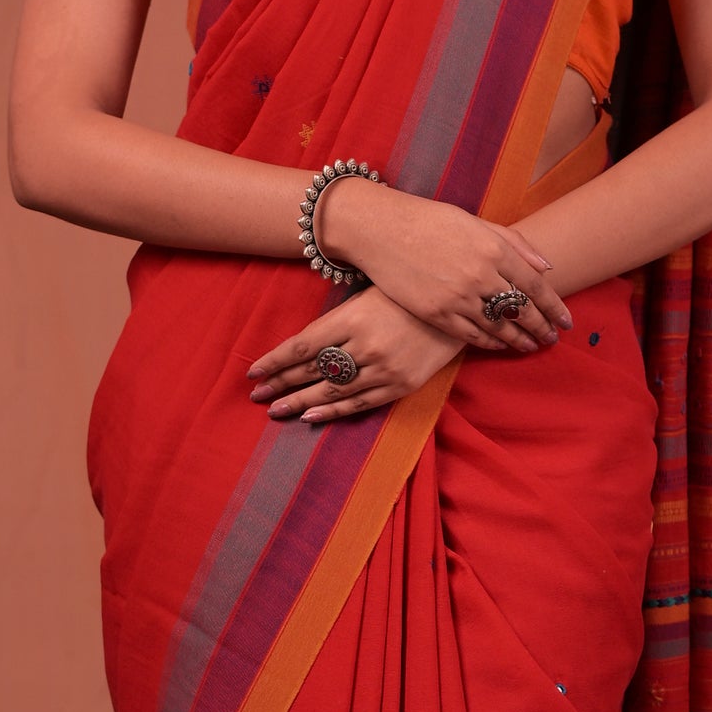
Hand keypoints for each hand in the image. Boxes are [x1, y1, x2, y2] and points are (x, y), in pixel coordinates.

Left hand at [248, 288, 463, 423]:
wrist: (458, 305)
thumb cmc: (405, 294)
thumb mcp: (366, 295)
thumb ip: (336, 321)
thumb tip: (299, 348)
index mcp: (352, 317)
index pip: (302, 346)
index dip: (275, 361)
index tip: (253, 373)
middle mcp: (365, 345)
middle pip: (312, 370)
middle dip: (281, 383)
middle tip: (257, 395)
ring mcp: (384, 368)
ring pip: (332, 391)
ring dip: (299, 402)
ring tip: (275, 410)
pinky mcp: (401, 385)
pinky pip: (359, 403)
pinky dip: (332, 412)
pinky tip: (310, 417)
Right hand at [315, 177, 571, 352]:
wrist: (381, 229)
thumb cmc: (430, 220)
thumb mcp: (476, 222)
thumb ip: (514, 243)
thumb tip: (546, 266)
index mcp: (493, 248)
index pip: (535, 285)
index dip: (554, 306)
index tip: (566, 321)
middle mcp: (480, 275)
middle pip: (522, 310)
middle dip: (541, 326)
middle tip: (552, 338)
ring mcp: (457, 297)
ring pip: (499, 327)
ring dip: (519, 339)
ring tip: (531, 346)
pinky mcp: (436, 313)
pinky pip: (471, 335)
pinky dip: (491, 342)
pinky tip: (501, 344)